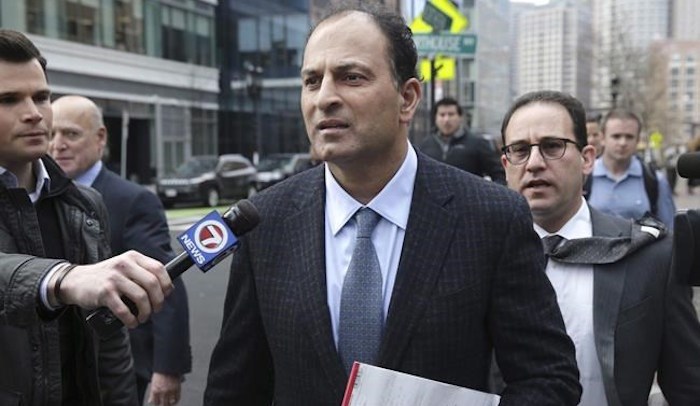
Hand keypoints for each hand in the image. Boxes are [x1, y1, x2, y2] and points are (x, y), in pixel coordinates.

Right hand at [52, 250, 172, 327]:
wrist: (75, 281)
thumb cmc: (105, 278)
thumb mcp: (124, 268)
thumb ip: (142, 274)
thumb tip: (167, 289)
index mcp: (133, 257)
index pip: (159, 269)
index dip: (166, 284)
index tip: (166, 295)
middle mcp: (124, 265)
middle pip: (153, 284)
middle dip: (158, 301)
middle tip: (155, 310)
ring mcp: (114, 278)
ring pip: (141, 297)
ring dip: (146, 312)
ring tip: (143, 317)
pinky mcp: (104, 292)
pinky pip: (124, 310)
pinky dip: (131, 319)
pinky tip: (131, 322)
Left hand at [147, 372, 180, 405]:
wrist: (168, 366)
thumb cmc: (160, 373)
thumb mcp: (153, 383)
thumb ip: (152, 394)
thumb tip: (150, 401)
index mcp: (155, 390)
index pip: (156, 402)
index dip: (157, 403)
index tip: (159, 403)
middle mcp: (163, 392)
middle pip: (163, 404)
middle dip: (163, 405)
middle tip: (164, 404)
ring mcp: (170, 391)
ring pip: (170, 403)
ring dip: (170, 404)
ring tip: (170, 403)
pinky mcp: (177, 388)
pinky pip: (177, 398)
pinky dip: (176, 401)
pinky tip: (174, 401)